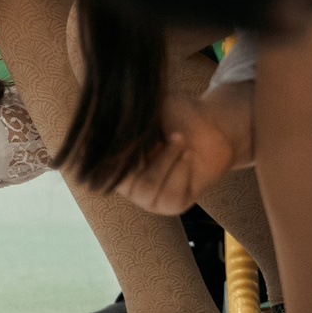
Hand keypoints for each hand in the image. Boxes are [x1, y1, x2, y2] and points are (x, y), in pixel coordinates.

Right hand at [116, 83, 253, 215]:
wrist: (216, 126)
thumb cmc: (179, 113)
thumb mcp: (151, 107)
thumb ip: (125, 117)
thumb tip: (103, 120)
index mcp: (111, 158)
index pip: (95, 162)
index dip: (105, 150)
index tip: (123, 132)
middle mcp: (124, 181)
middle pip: (119, 177)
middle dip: (146, 152)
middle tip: (172, 133)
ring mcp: (145, 196)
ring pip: (146, 189)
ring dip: (167, 160)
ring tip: (182, 142)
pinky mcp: (170, 205)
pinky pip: (169, 196)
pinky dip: (181, 172)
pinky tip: (189, 156)